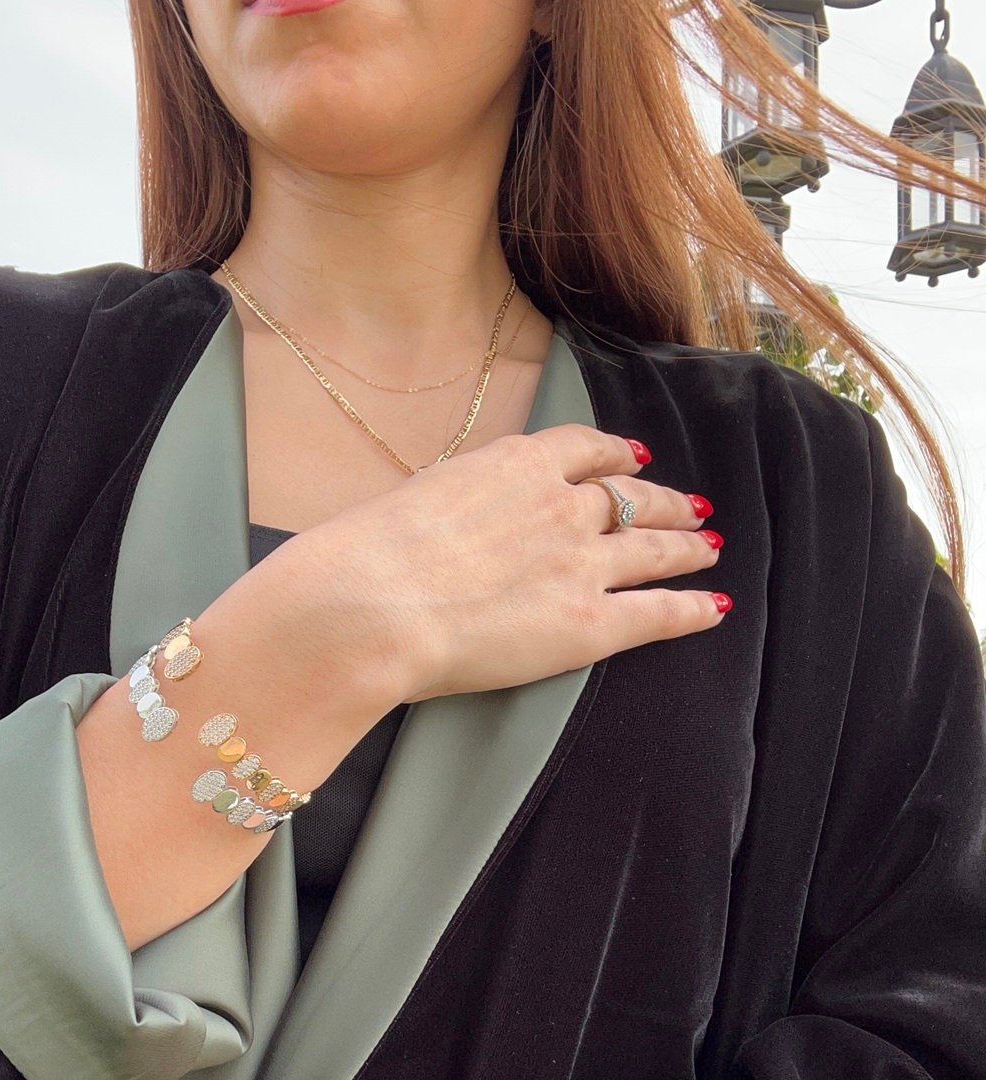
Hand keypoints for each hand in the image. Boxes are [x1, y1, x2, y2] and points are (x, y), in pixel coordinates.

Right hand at [279, 426, 724, 704]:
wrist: (375, 602)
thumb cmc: (372, 553)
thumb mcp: (419, 496)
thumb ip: (460, 500)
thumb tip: (458, 517)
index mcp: (517, 463)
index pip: (584, 448)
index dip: (616, 454)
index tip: (632, 457)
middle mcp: (562, 505)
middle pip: (629, 496)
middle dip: (663, 500)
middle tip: (690, 506)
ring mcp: (583, 563)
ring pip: (653, 547)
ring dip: (687, 546)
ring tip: (710, 546)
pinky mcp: (590, 624)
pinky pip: (657, 611)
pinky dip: (691, 608)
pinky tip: (713, 606)